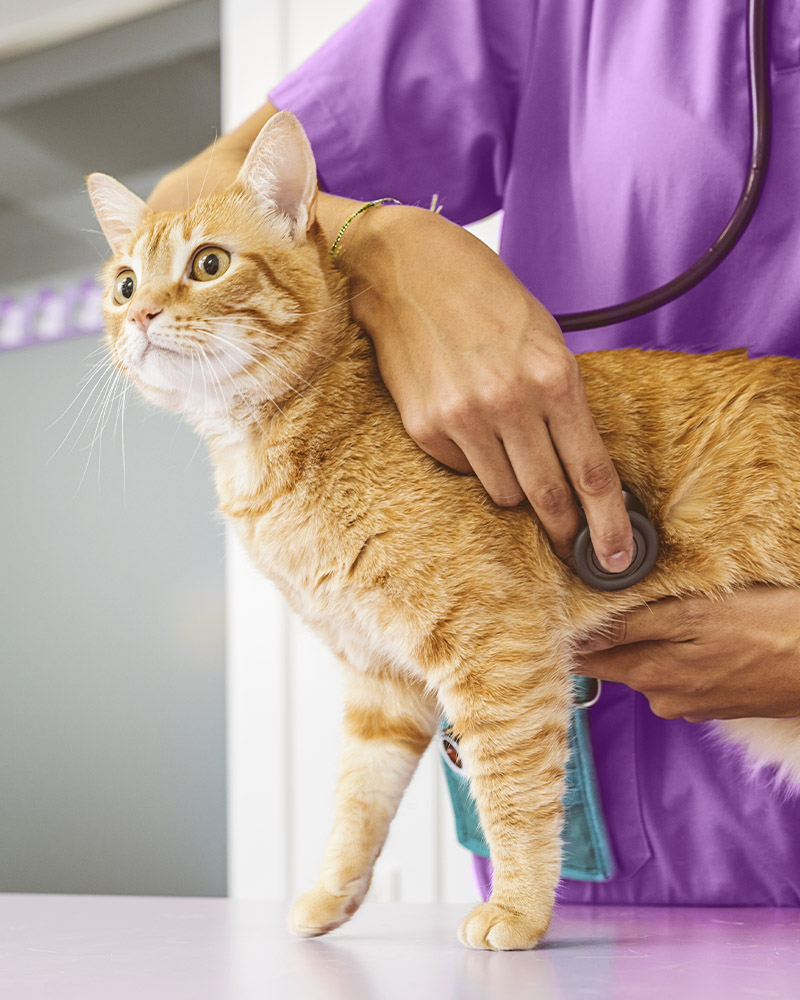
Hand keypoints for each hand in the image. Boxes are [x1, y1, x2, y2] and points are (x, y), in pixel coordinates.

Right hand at [339, 205, 633, 570]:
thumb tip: (578, 467)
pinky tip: (461, 419)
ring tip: (500, 442)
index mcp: (554, 377)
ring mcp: (463, 417)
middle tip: (571, 547)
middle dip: (563, 530)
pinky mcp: (425, 426)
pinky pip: (461, 471)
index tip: (616, 559)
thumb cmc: (485, 299)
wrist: (407, 269)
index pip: (591, 471)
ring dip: (511, 484)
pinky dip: (470, 460)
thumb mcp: (544, 339)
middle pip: (549, 496)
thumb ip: (563, 401)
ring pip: (503, 493)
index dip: (609, 523)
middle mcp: (510, 402)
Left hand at [574, 585, 799, 720]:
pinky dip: (681, 651)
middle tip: (613, 594)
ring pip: (650, 665)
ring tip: (667, 607)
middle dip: (610, 633)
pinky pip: (681, 673)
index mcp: (652, 675)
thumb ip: (633, 626)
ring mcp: (692, 704)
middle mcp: (665, 698)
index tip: (561, 608)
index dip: (571, 634)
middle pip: (617, 661)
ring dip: (650, 639)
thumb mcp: (696, 614)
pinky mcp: (717, 702)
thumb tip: (579, 637)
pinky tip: (700, 632)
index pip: (587, 660)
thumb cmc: (772, 628)